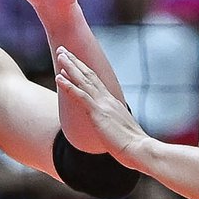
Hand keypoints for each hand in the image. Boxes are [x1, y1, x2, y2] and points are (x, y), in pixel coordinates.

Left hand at [55, 47, 145, 161]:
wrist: (140, 149)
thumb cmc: (132, 145)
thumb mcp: (121, 130)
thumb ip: (114, 124)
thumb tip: (111, 127)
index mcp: (113, 102)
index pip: (96, 82)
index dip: (83, 70)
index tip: (73, 61)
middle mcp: (108, 99)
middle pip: (89, 75)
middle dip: (75, 61)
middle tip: (63, 50)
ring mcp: (103, 105)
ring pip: (84, 80)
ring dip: (70, 66)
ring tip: (60, 55)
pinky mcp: (98, 113)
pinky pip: (80, 95)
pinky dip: (68, 85)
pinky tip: (58, 77)